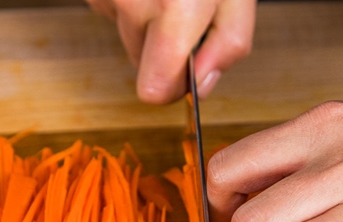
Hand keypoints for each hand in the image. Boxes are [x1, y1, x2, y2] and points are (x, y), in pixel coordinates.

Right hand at [86, 0, 255, 103]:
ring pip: (128, 36)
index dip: (174, 86)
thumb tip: (201, 86)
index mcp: (175, 9)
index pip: (154, 90)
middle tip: (184, 8)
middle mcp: (133, 3)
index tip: (188, 68)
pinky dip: (132, 0)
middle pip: (141, 66)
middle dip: (162, 46)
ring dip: (147, 20)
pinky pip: (114, 11)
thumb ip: (229, 43)